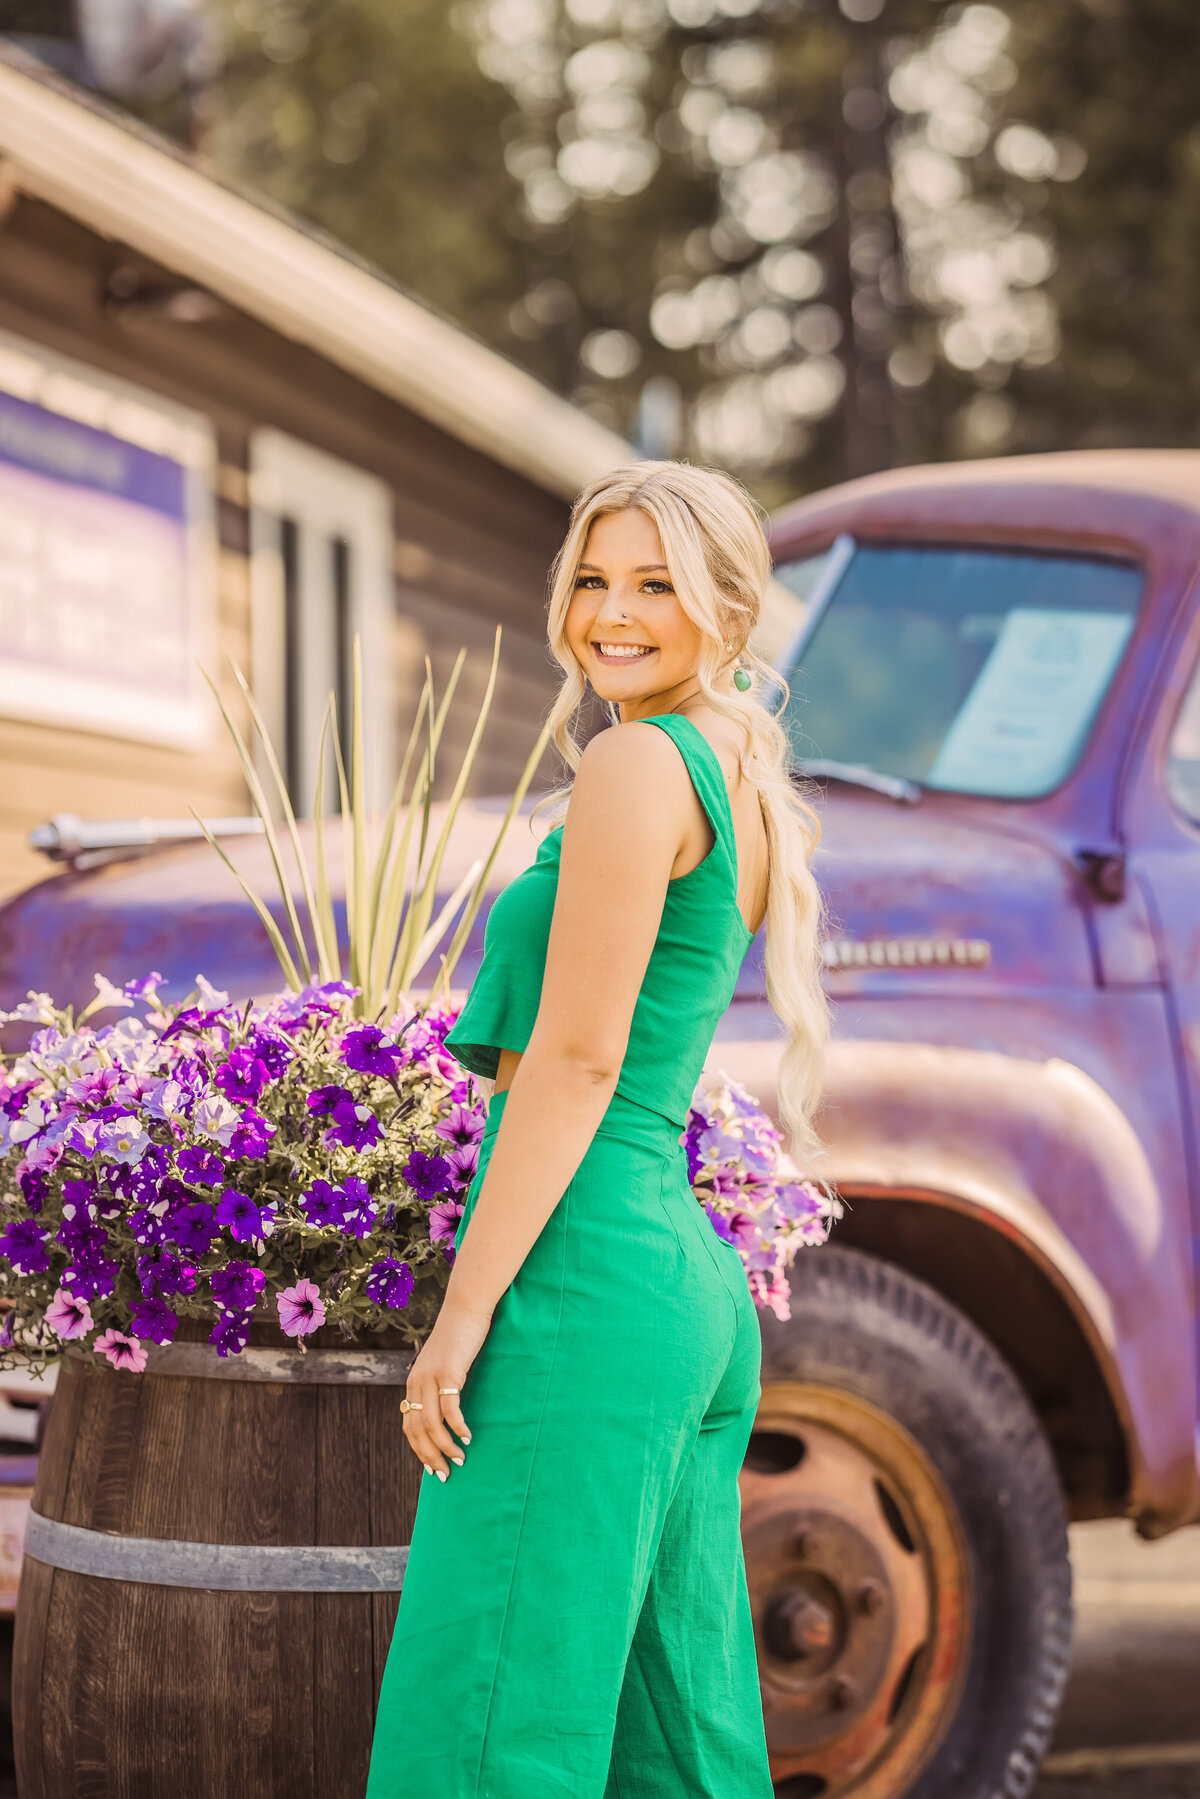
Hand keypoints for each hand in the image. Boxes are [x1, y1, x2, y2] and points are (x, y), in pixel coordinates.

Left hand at [402, 1300, 492, 1479]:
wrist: (465, 1308)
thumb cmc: (459, 1338)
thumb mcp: (444, 1364)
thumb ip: (440, 1386)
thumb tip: (448, 1413)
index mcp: (413, 1383)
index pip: (409, 1426)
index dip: (419, 1450)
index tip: (433, 1468)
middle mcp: (416, 1382)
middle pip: (417, 1430)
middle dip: (431, 1456)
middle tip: (446, 1474)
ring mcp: (430, 1378)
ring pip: (432, 1424)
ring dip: (446, 1447)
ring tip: (460, 1460)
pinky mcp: (448, 1373)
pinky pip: (450, 1409)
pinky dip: (458, 1427)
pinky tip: (467, 1437)